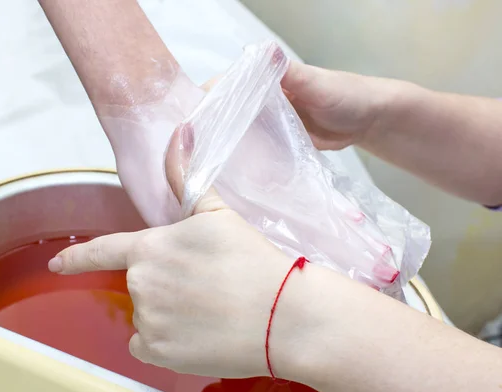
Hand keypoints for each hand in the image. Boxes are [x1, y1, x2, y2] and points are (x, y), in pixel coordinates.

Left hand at [48, 131, 293, 377]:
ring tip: (210, 312)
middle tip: (206, 287)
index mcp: (150, 249)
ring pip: (148, 316)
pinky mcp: (159, 354)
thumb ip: (187, 178)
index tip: (57, 263)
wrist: (283, 316)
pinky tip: (198, 335)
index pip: (103, 251)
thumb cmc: (253, 261)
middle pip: (141, 285)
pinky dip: (168, 342)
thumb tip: (180, 135)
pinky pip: (150, 346)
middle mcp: (140, 285)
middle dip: (165, 285)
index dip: (77, 258)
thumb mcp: (219, 214)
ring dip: (169, 315)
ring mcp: (147, 321)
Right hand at [203, 61, 399, 150]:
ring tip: (208, 165)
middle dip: (211, 129)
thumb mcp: (315, 81)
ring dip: (225, 145)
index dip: (210, 102)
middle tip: (196, 152)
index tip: (194, 123)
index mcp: (264, 80)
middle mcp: (260, 100)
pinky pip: (255, 149)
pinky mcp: (275, 142)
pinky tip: (234, 172)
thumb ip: (287, 71)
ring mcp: (266, 123)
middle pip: (226, 113)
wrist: (366, 120)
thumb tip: (260, 49)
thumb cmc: (344, 94)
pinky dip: (245, 158)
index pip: (227, 86)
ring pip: (237, 133)